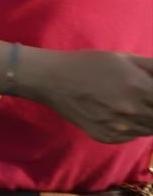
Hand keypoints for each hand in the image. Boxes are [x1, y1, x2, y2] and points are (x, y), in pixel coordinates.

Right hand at [23, 49, 152, 143]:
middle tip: (141, 98)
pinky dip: (130, 127)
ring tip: (128, 104)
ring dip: (146, 119)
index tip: (149, 92)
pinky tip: (116, 113)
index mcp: (140, 88)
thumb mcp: (124, 58)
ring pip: (148, 130)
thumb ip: (152, 68)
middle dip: (152, 107)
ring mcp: (120, 127)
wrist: (52, 80)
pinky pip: (130, 136)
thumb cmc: (89, 64)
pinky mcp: (107, 137)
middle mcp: (132, 111)